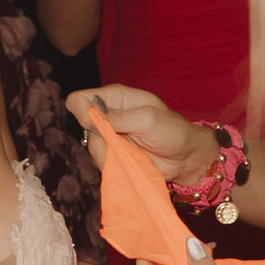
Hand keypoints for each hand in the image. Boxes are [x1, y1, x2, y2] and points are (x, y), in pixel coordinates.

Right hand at [68, 83, 217, 184]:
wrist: (186, 158)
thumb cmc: (173, 131)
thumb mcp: (148, 119)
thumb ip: (119, 117)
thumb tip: (91, 114)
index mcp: (115, 97)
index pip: (79, 100)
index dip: (81, 112)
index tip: (96, 126)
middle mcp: (108, 116)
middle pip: (83, 128)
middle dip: (101, 139)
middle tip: (125, 143)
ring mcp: (109, 138)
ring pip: (92, 149)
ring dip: (110, 156)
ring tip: (134, 155)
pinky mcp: (113, 156)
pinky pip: (102, 164)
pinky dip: (114, 167)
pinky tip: (132, 163)